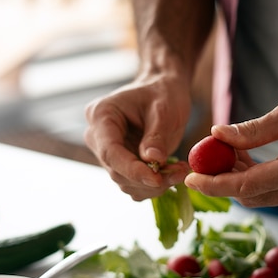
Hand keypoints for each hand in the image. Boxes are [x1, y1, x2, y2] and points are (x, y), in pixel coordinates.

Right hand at [84, 72, 191, 200]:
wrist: (163, 91)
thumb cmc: (163, 93)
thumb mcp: (164, 109)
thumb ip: (157, 135)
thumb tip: (153, 160)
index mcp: (101, 115)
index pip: (110, 152)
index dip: (132, 170)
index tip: (157, 180)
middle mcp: (97, 136)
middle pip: (116, 170)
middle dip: (148, 179)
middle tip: (179, 174)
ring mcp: (107, 152)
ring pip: (125, 182)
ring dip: (154, 185)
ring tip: (180, 172)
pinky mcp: (120, 164)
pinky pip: (133, 184)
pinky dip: (153, 185)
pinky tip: (172, 173)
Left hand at [184, 79, 277, 206]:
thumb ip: (254, 129)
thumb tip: (217, 135)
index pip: (249, 185)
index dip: (216, 183)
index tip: (191, 176)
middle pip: (253, 197)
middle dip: (224, 181)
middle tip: (208, 156)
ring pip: (264, 198)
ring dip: (240, 181)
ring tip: (227, 152)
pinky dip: (258, 181)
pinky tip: (248, 159)